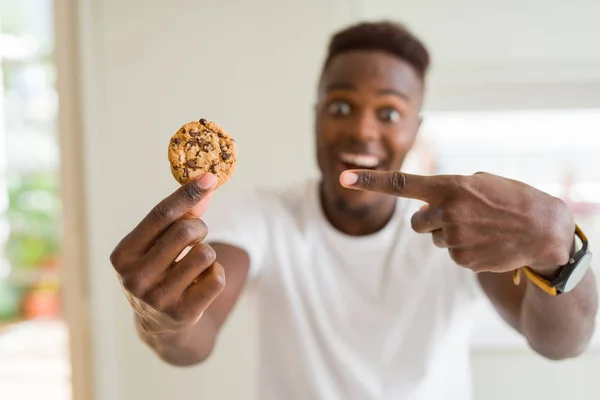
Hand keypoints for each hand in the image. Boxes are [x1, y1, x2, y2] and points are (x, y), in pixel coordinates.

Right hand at [110, 173, 224, 334]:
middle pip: (185, 231)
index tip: (210, 177)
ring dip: (208, 253)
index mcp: (123, 255)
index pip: (160, 215)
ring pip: (205, 253)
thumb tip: (207, 184)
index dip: (187, 194)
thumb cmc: (160, 271)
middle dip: (199, 227)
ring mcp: (157, 299)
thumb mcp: (158, 245)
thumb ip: (181, 215)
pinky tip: (201, 283)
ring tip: (195, 264)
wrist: (161, 325)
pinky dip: (216, 274)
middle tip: (196, 236)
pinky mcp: (182, 314)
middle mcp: (135, 278)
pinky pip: (217, 278)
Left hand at [340, 170, 574, 274]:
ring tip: (480, 229)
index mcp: (449, 187)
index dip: (370, 180)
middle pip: (417, 223)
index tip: (344, 175)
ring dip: (451, 234)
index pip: (401, 184)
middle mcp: (447, 212)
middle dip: (430, 221)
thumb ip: (447, 191)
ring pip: (435, 239)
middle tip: (458, 217)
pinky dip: (464, 249)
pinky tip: (486, 243)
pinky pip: (451, 254)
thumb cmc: (510, 199)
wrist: (543, 230)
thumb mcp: (479, 182)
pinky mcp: (463, 260)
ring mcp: (455, 238)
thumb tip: (424, 207)